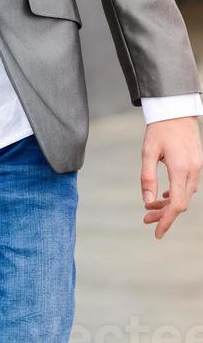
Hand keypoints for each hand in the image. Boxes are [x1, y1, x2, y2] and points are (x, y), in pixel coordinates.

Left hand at [140, 117, 202, 238]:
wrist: (175, 109)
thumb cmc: (159, 128)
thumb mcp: (148, 151)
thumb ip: (147, 177)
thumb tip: (147, 202)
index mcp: (180, 168)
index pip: (177, 204)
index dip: (167, 221)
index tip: (157, 233)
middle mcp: (193, 170)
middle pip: (181, 203)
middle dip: (164, 214)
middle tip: (145, 219)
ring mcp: (197, 167)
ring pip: (185, 196)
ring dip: (169, 205)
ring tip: (150, 208)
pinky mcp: (196, 164)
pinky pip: (188, 186)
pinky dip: (176, 194)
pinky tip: (163, 195)